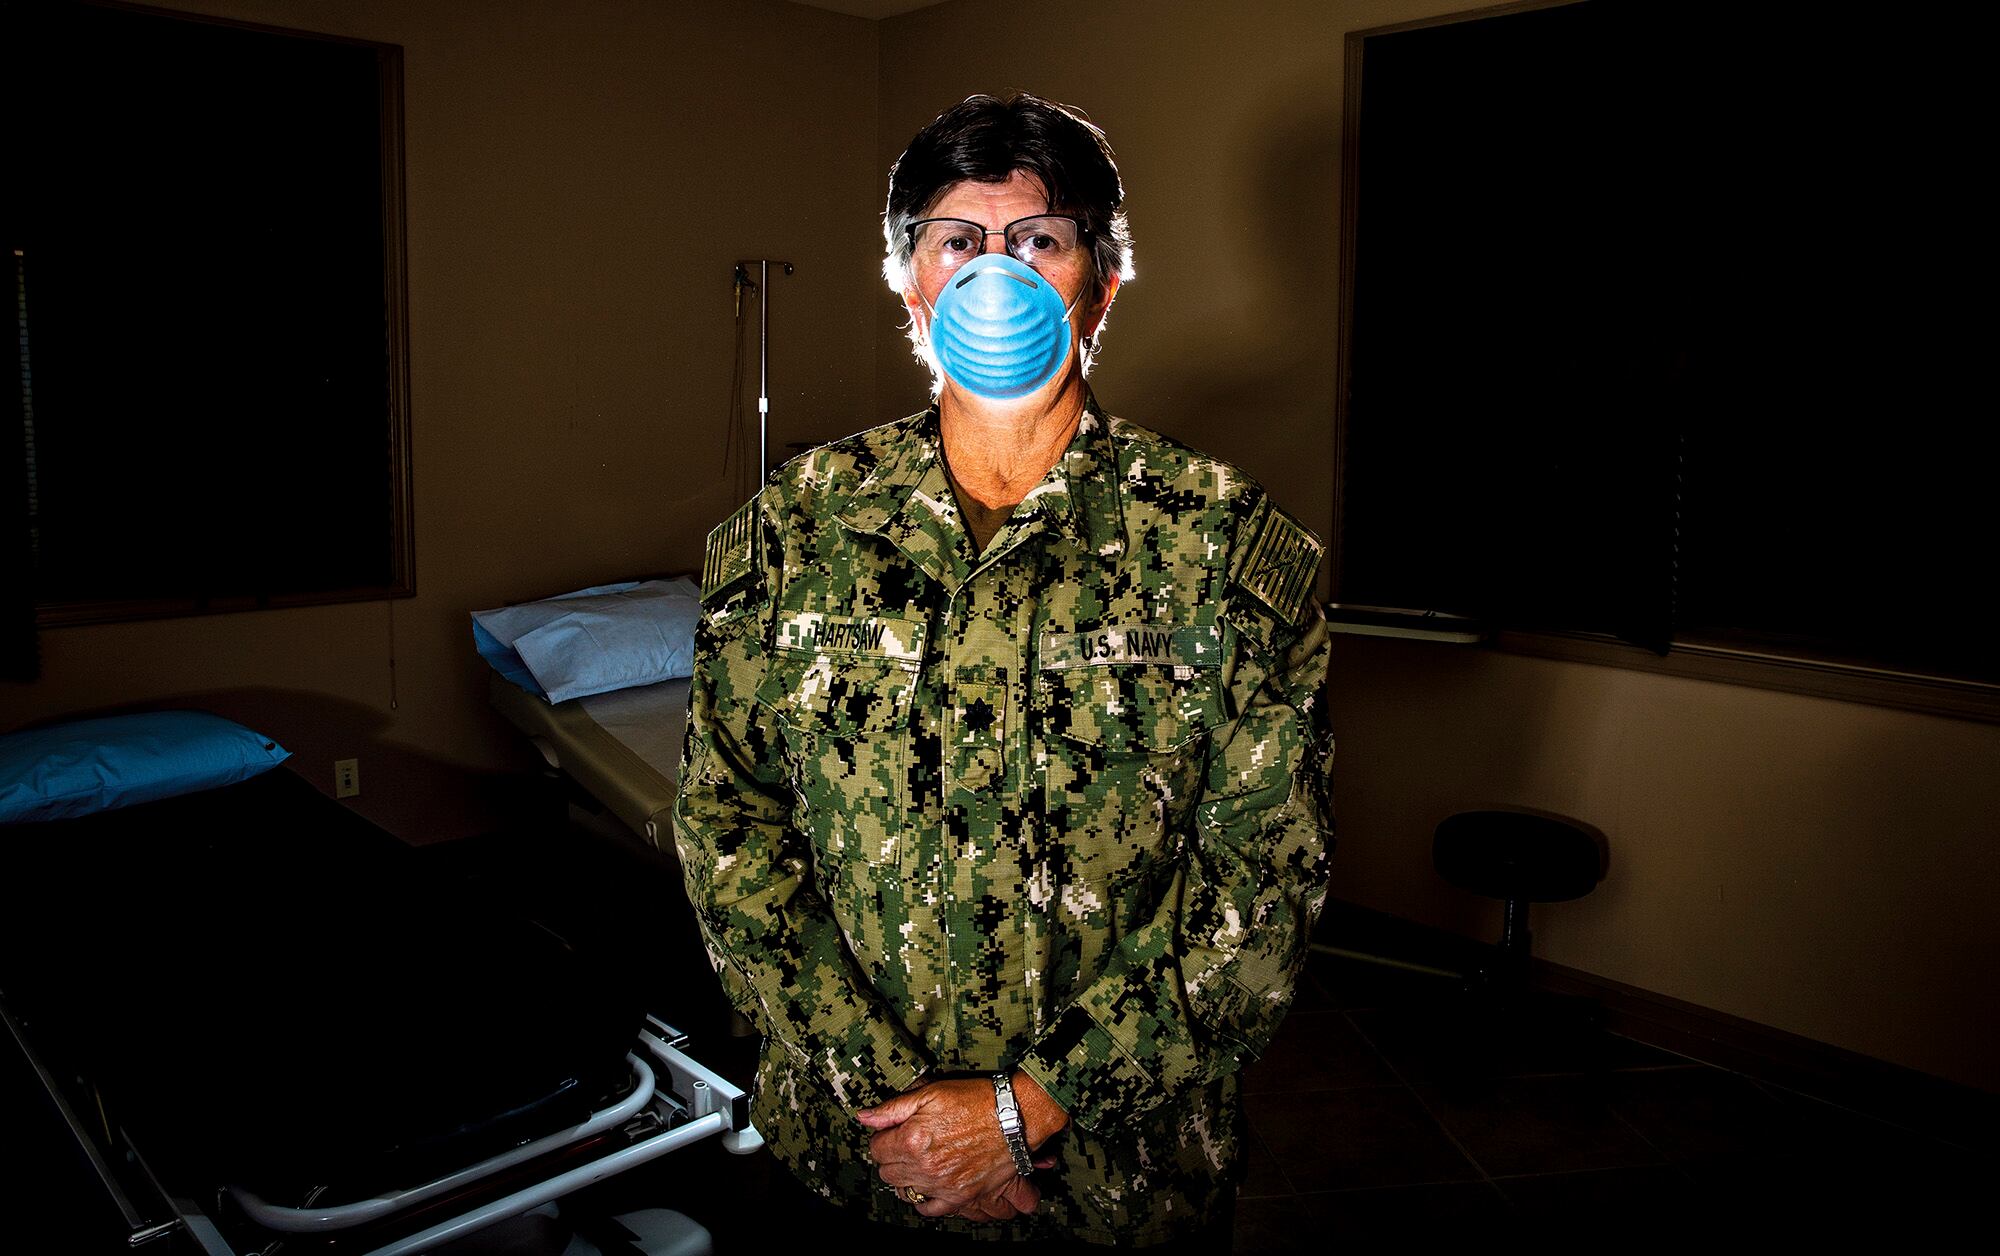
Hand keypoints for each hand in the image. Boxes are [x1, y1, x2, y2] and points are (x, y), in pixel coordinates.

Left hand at [856, 1074, 1065, 1221]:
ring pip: (904, 1191)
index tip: (893, 1132)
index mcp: (912, 1139)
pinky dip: (923, 1200)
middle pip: (887, 1172)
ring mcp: (941, 1185)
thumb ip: (893, 1109)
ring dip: (905, 1177)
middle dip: (891, 1157)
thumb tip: (863, 1117)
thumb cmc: (975, 1099)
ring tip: (916, 1162)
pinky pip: (928, 1209)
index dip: (883, 1138)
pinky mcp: (959, 1196)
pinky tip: (926, 1185)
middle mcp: (924, 1167)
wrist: (1014, 1116)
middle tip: (904, 1144)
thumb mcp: (931, 1092)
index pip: (876, 1148)